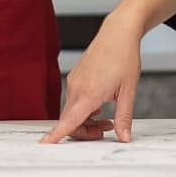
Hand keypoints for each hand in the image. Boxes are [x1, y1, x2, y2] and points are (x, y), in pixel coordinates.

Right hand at [41, 16, 139, 143]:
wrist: (118, 33)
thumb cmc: (124, 56)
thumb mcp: (129, 90)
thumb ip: (124, 117)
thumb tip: (124, 137)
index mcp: (89, 93)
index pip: (70, 120)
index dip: (57, 134)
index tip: (46, 143)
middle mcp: (77, 87)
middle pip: (70, 120)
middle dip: (85, 131)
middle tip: (107, 129)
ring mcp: (74, 81)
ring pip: (72, 111)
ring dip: (86, 120)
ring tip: (108, 118)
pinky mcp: (75, 76)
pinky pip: (74, 100)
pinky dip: (84, 109)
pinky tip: (100, 103)